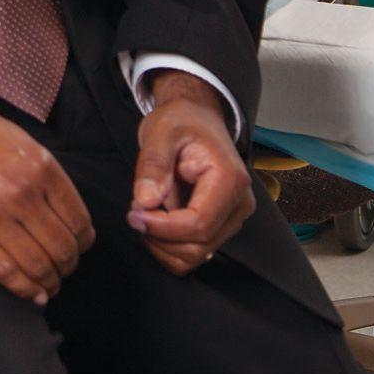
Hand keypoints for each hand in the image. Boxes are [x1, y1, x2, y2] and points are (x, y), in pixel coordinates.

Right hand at [0, 74, 94, 304]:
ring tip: (50, 283)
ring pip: (38, 266)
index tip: (79, 246)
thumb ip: (42, 173)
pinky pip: (5, 273)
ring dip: (50, 281)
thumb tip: (63, 210)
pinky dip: (25, 290)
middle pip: (62, 248)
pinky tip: (33, 293)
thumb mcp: (14, 139)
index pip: (78, 220)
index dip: (83, 241)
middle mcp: (19, 193)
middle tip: (65, 267)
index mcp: (37, 166)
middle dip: (69, 264)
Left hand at [128, 70, 254, 275]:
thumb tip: (146, 201)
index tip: (133, 214)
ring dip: (163, 243)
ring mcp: (233, 217)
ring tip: (146, 211)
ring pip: (197, 254)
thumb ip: (153, 165)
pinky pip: (195, 250)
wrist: (196, 118)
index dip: (162, 227)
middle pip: (198, 246)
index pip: (198, 223)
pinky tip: (156, 220)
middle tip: (135, 211)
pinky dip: (170, 245)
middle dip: (159, 236)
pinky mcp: (222, 224)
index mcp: (229, 179)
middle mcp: (240, 203)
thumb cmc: (181, 122)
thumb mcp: (160, 132)